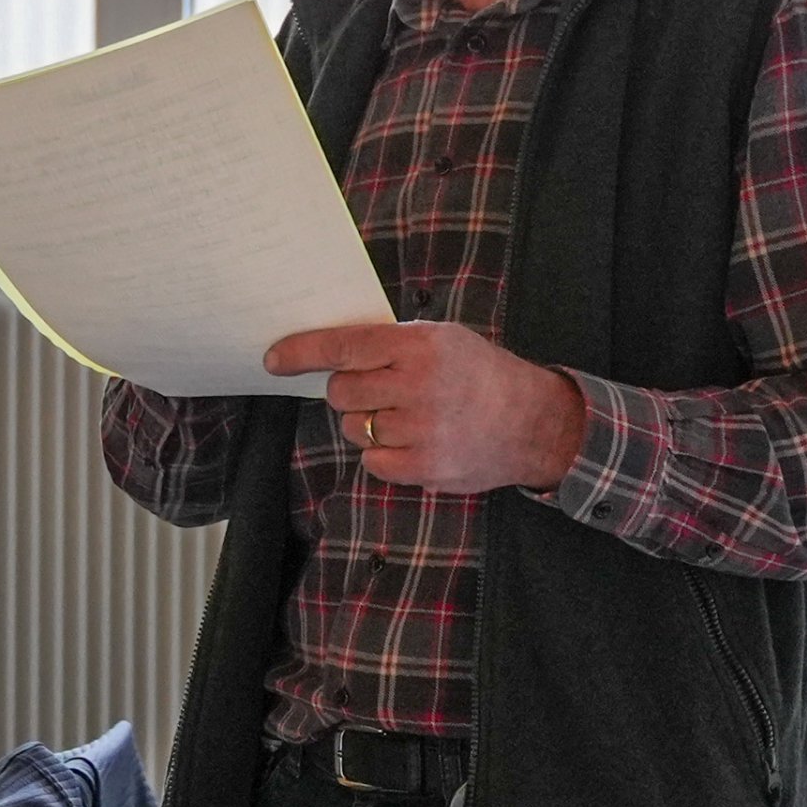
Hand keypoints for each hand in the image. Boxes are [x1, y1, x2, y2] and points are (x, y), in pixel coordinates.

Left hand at [263, 321, 586, 493]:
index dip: (302, 351)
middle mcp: (418, 385)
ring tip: (407, 418)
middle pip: (340, 392)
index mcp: (420, 345)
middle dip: (348, 392)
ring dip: (367, 424)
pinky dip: (382, 454)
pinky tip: (412, 442)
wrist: (533, 422)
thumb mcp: (442, 338)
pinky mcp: (426, 467)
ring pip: (353, 428)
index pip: (344, 345)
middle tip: (380, 392)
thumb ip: (389, 343)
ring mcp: (422, 429)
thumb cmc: (479, 374)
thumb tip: (325, 352)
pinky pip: (371, 461)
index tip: (273, 359)